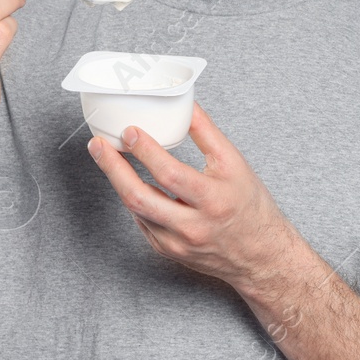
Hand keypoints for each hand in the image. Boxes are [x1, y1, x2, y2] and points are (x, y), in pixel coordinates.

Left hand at [86, 102, 295, 290]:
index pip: (171, 175)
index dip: (146, 151)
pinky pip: (142, 222)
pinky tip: (131, 182)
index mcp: (213, 200)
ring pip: (136, 210)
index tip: (130, 131)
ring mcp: (177, 243)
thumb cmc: (250, 207)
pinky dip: (134, 200)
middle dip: (114, 168)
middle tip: (98, 145)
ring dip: (118, 181)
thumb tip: (185, 104)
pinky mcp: (168, 251)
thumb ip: (207, 133)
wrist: (260, 255)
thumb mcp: (235, 164)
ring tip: (107, 157)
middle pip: (141, 198)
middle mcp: (193, 226)